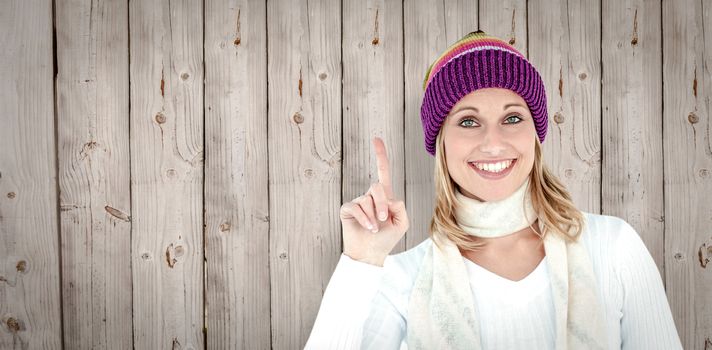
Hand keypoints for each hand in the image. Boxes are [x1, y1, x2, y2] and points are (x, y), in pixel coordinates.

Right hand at [339, 137, 409, 265]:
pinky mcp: (348, 209)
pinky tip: (368, 228)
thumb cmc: (386, 239)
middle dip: (382, 203)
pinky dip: (364, 219)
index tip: (376, 139)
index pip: (383, 172)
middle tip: (383, 219)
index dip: (380, 156)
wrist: (370, 253)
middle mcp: (370, 196)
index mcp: (385, 196)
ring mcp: (358, 202)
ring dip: (373, 216)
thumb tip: (388, 198)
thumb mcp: (402, 223)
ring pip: (368, 200)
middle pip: (377, 187)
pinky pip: (356, 207)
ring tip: (374, 229)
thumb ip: (400, 206)